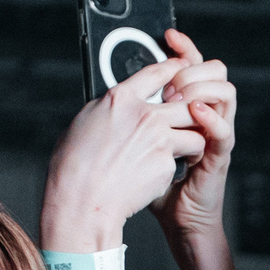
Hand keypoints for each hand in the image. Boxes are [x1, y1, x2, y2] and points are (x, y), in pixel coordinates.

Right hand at [40, 51, 208, 252]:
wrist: (83, 200)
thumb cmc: (75, 167)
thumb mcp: (85, 123)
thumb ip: (110, 109)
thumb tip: (118, 108)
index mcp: (119, 99)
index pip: (156, 73)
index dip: (173, 69)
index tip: (181, 68)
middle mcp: (143, 114)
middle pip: (185, 102)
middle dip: (191, 111)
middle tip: (188, 120)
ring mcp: (158, 138)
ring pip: (194, 132)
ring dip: (192, 141)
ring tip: (182, 151)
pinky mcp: (166, 163)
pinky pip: (183, 159)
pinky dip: (176, 166)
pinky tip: (158, 174)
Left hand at [147, 30, 236, 245]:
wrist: (175, 219)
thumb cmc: (153, 183)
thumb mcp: (136, 140)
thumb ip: (131, 117)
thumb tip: (108, 93)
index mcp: (188, 109)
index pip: (193, 67)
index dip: (184, 48)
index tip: (168, 36)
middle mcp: (206, 116)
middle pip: (216, 71)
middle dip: (192, 68)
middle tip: (170, 81)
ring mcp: (215, 134)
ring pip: (226, 91)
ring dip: (201, 89)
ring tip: (179, 99)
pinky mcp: (219, 155)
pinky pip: (224, 129)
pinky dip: (211, 118)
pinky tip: (195, 113)